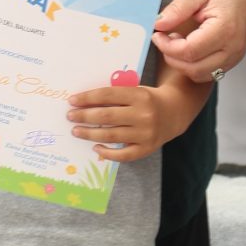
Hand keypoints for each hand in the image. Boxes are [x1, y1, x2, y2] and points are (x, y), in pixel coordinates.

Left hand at [68, 82, 185, 161]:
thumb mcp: (135, 90)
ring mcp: (146, 133)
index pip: (108, 95)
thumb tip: (84, 104)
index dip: (88, 98)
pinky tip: (96, 147)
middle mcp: (144, 114)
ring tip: (76, 131)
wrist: (175, 112)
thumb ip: (115, 96)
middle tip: (70, 116)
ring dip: (90, 134)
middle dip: (85, 116)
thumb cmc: (148, 99)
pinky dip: (108, 153)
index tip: (72, 101)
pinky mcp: (147, 148)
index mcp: (140, 95)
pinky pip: (124, 155)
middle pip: (107, 116)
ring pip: (111, 136)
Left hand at [151, 0, 245, 79]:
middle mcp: (234, 47)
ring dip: (183, 64)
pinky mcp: (235, 58)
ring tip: (176, 41)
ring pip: (201, 75)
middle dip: (172, 57)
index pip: (189, 51)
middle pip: (194, 69)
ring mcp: (236, 55)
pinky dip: (194, 65)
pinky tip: (188, 47)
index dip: (167, 46)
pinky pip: (210, 72)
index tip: (157, 34)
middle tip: (163, 38)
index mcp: (226, 29)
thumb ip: (177, 9)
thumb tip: (157, 24)